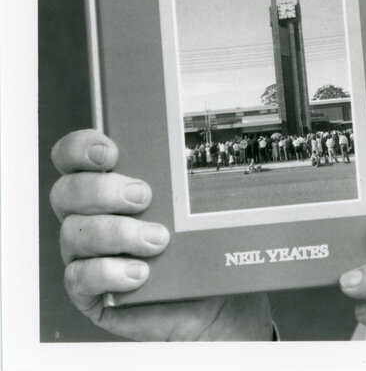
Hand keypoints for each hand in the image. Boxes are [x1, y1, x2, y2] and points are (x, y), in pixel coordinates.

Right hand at [50, 128, 272, 340]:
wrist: (217, 298)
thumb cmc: (206, 246)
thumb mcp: (205, 205)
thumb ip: (192, 178)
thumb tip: (202, 150)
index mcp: (111, 185)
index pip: (74, 157)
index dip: (80, 148)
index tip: (109, 151)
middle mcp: (91, 217)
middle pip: (67, 192)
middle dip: (102, 190)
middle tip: (144, 196)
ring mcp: (87, 255)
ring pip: (74, 233)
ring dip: (116, 233)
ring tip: (157, 240)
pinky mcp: (90, 292)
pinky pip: (79, 278)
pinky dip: (109, 272)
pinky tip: (141, 273)